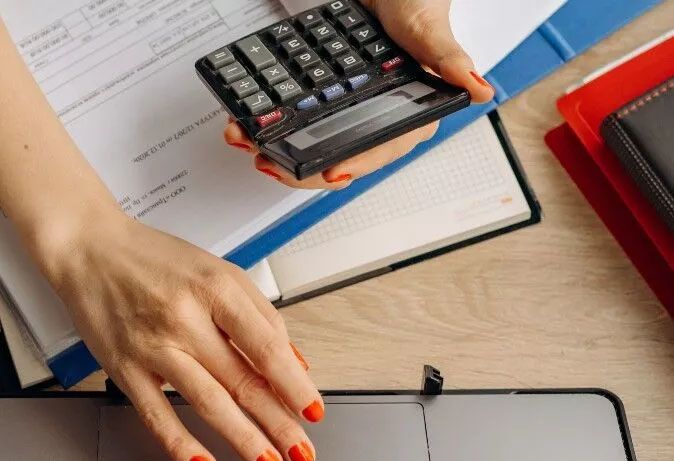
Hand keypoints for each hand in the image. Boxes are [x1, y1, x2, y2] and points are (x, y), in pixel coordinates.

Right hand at [37, 207, 320, 460]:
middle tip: (301, 450)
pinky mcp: (124, 368)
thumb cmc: (155, 259)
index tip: (312, 409)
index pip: (266, 346)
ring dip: (244, 439)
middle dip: (278, 422)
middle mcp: (185, 317)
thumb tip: (291, 360)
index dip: (294, 383)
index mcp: (215, 288)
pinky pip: (156, 414)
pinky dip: (181, 445)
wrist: (90, 249)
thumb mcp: (218, 270)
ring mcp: (153, 346)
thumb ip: (258, 314)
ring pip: (207, 402)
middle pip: (242, 379)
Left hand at [224, 0, 494, 189]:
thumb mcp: (429, 27)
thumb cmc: (415, 3)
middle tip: (271, 161)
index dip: (354, 165)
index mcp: (412, 114)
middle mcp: (381, 121)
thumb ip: (450, 59)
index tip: (328, 174)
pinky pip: (302, 124)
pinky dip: (275, 128)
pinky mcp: (329, 103)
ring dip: (280, 151)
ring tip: (250, 146)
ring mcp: (352, 114)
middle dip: (302, 166)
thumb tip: (479, 89)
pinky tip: (251, 128)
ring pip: (316, 147)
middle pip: (341, 158)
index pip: (381, 151)